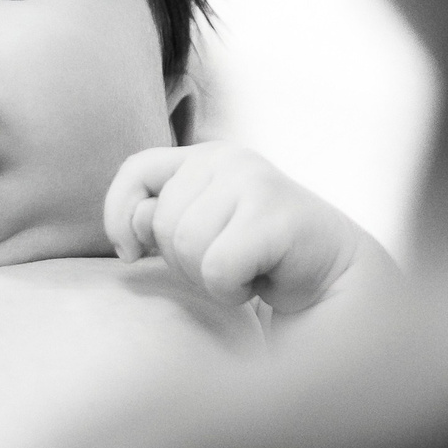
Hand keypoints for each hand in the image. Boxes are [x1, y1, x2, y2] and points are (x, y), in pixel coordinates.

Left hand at [105, 142, 390, 314]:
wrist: (328, 275)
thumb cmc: (253, 256)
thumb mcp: (196, 234)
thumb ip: (158, 221)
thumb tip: (133, 227)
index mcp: (202, 158)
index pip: (135, 170)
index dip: (119, 213)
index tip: (132, 253)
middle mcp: (225, 160)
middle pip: (160, 221)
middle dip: (181, 260)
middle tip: (223, 264)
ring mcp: (252, 181)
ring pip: (186, 245)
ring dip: (208, 277)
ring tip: (243, 269)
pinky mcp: (273, 214)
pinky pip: (217, 268)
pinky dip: (231, 289)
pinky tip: (259, 279)